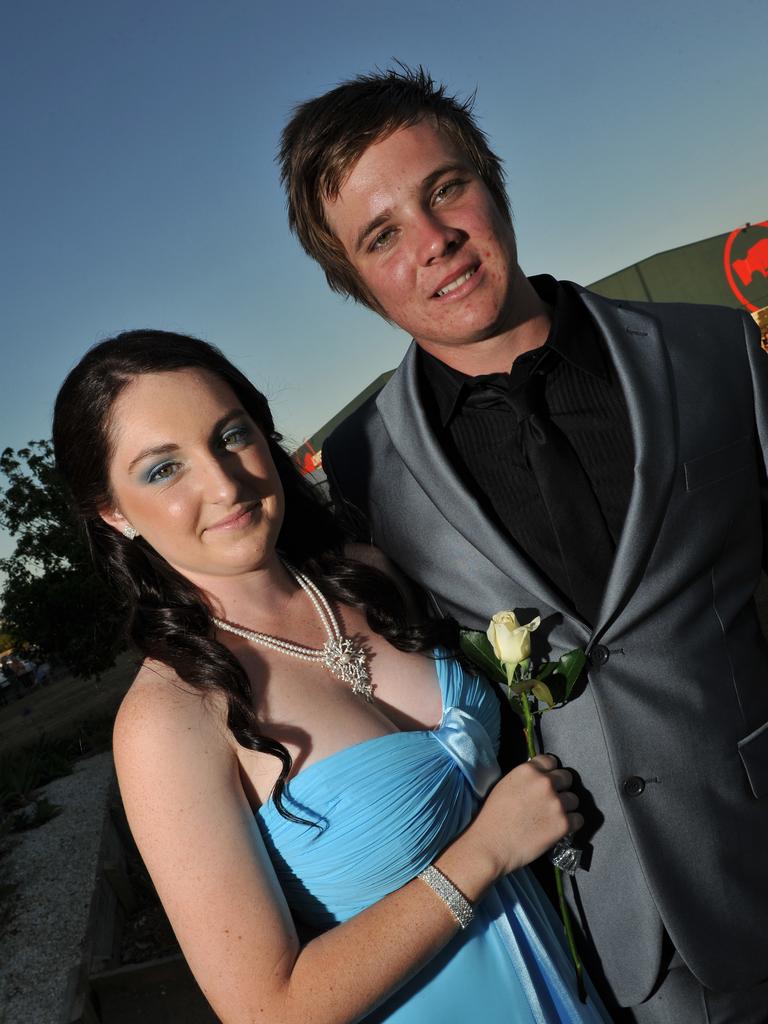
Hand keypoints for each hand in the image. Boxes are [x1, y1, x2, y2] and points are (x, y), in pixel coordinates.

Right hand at [466, 754, 582, 877]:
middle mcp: (545, 783)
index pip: (551, 761)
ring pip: (574, 799)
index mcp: (528, 770)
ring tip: (553, 817)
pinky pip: (579, 819)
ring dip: (566, 807)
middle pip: (567, 777)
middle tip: (551, 800)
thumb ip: (526, 779)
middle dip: (561, 787)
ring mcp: (556, 803)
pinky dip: (571, 823)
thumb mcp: (506, 785)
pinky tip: (559, 828)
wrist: (492, 844)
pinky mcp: (563, 823)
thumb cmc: (493, 816)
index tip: (548, 780)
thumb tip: (540, 778)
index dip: (550, 771)